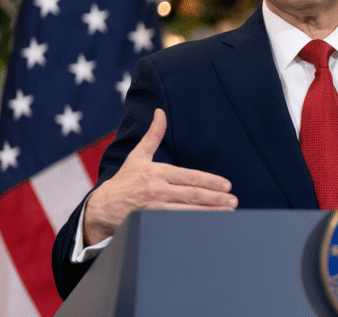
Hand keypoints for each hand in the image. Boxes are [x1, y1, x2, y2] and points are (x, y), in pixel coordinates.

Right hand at [83, 108, 237, 245]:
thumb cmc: (124, 180)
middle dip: (216, 198)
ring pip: (189, 211)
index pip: (190, 177)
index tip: (227, 185)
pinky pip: (178, 223)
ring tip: (229, 211)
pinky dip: (195, 223)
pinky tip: (210, 224)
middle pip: (193, 195)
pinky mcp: (152, 222)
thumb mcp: (138, 155)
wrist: (104, 206)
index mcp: (158, 173)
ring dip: (211, 212)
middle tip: (233, 200)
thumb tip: (160, 113)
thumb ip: (154, 135)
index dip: (210, 181)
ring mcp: (156, 208)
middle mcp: (158, 190)